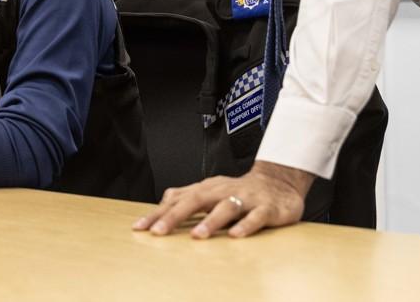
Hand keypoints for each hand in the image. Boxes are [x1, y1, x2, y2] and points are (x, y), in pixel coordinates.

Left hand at [133, 162, 313, 238]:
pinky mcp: (267, 209)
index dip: (158, 214)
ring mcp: (246, 199)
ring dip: (211, 221)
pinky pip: (256, 217)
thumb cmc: (239, 191)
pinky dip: (245, 225)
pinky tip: (235, 236)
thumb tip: (160, 206)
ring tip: (197, 235)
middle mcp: (223, 191)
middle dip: (175, 216)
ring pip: (227, 208)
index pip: (178, 199)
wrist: (279, 182)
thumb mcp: (210, 192)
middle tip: (158, 232)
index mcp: (207, 188)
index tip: (140, 227)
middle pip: (196, 200)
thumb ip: (186, 198)